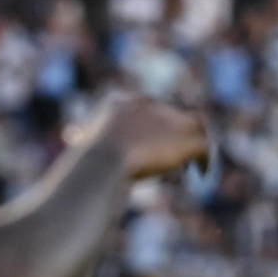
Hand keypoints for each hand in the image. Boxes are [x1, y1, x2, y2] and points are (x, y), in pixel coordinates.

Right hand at [81, 94, 208, 178]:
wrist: (105, 160)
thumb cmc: (86, 161)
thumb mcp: (81, 150)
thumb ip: (85, 145)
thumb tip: (72, 139)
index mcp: (120, 103)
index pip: (143, 108)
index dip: (150, 126)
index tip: (150, 143)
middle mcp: (147, 105)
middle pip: (169, 114)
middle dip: (173, 133)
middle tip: (174, 153)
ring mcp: (169, 119)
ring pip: (194, 124)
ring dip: (195, 141)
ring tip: (195, 161)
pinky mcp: (185, 138)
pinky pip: (203, 146)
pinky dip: (205, 160)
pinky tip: (201, 174)